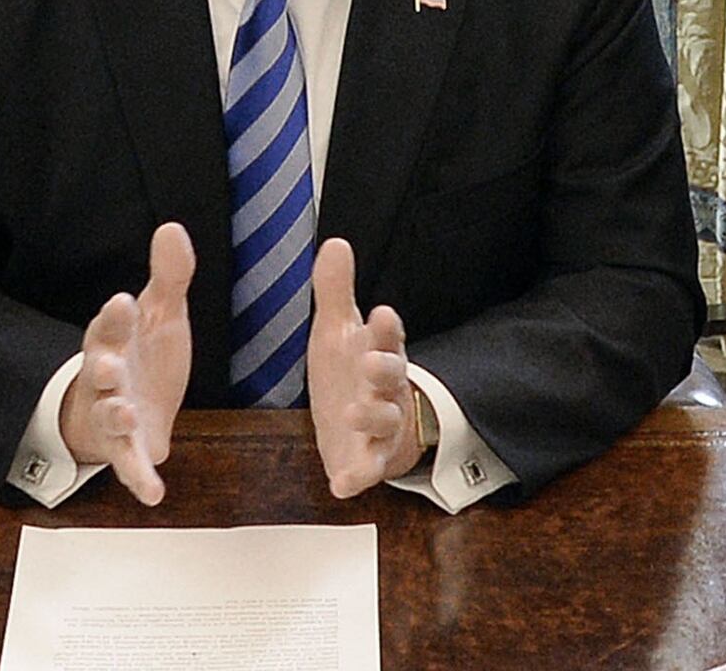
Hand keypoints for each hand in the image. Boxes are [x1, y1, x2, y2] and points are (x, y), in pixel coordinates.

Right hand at [61, 223, 196, 504]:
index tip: (123, 301)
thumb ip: (169, 276)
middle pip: (100, 371)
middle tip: (109, 365)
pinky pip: (130, 466)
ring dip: (115, 416)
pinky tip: (153, 494)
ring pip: (109, 417)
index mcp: (114, 340)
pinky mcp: (127, 451)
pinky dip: (139, 479)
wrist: (131, 404)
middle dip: (103, 368)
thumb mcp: (160, 313)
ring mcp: (114, 416)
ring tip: (126, 414)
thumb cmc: (142, 355)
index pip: (110, 324)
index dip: (114, 316)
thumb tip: (172, 226)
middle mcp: (108, 378)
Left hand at [305, 238, 428, 497]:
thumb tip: (335, 241)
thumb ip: (334, 291)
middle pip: (391, 377)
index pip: (386, 336)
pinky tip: (341, 483)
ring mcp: (379, 427)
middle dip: (383, 369)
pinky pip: (366, 470)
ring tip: (354, 413)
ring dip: (372, 417)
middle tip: (370, 361)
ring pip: (384, 422)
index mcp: (378, 352)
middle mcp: (384, 389)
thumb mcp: (338, 330)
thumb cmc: (351, 371)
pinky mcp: (367, 460)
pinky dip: (356, 477)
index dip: (384, 327)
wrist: (358, 424)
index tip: (380, 313)